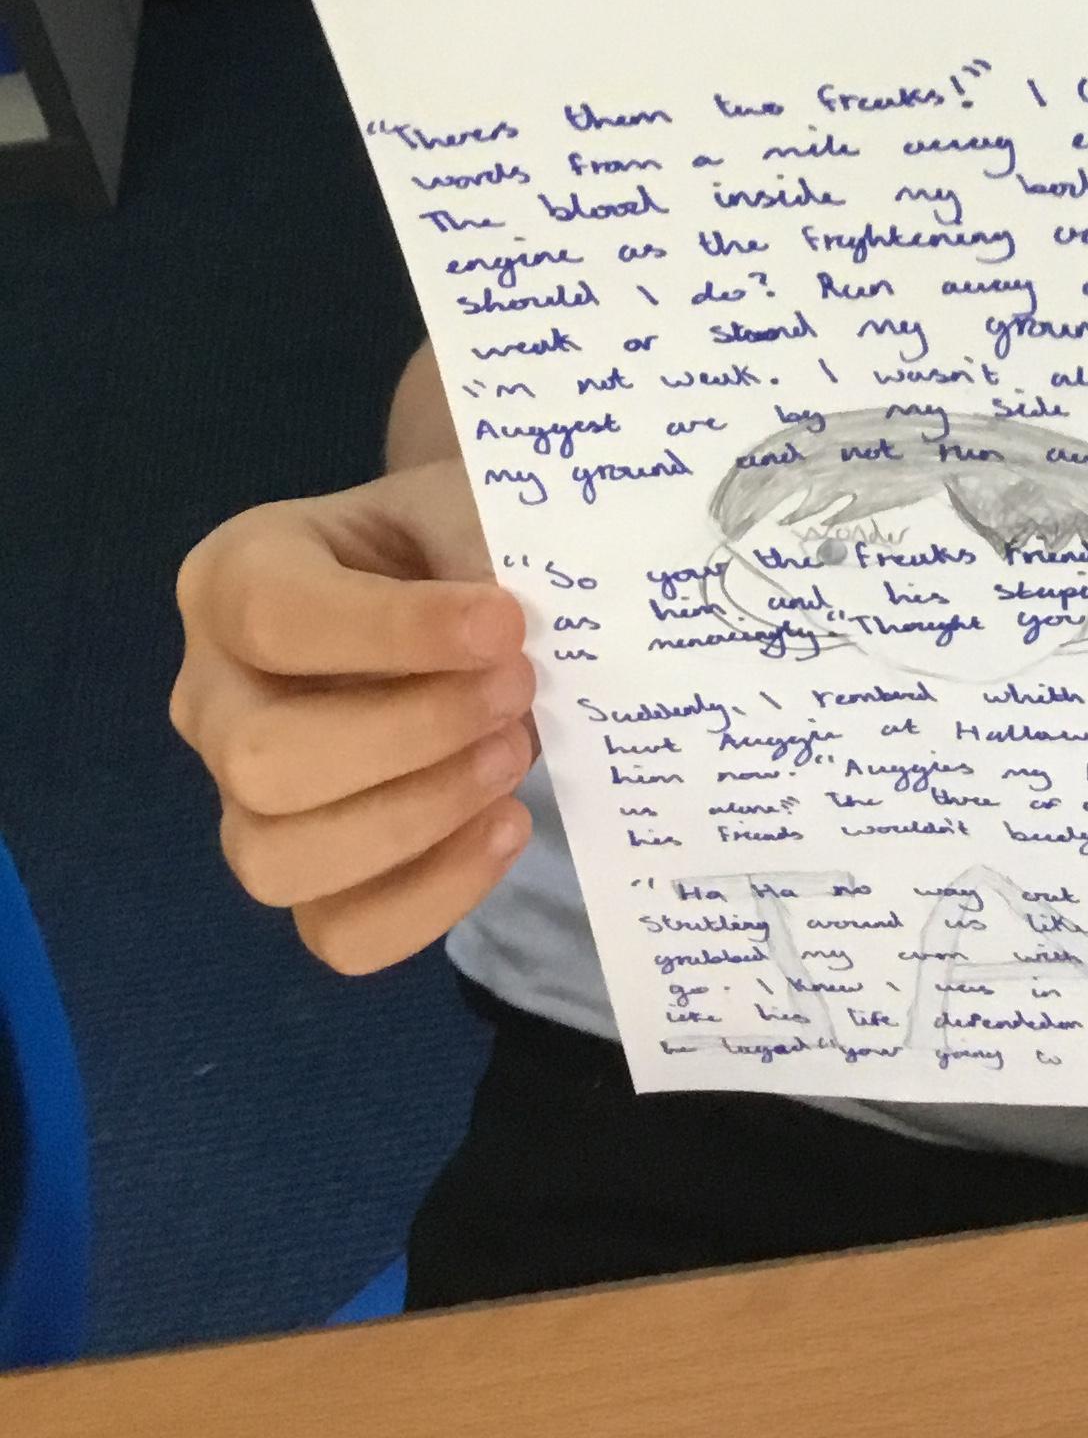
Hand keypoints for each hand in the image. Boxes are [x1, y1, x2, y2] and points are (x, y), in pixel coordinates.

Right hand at [171, 459, 537, 975]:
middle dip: (411, 735)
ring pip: (279, 861)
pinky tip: (506, 826)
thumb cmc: (445, 536)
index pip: (277, 619)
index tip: (508, 624)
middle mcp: (212, 696)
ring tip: (516, 754)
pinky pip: (337, 932)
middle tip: (519, 690)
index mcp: (234, 579)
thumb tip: (525, 631)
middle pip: (263, 761)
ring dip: (420, 817)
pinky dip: (432, 897)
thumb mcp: (460, 505)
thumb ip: (479, 549)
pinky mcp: (303, 873)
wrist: (455, 580)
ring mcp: (240, 798)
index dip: (397, 632)